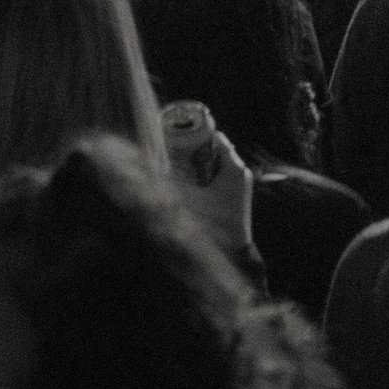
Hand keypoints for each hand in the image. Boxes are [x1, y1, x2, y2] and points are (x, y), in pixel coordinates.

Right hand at [173, 113, 255, 258]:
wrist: (234, 254)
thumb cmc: (214, 226)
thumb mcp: (190, 202)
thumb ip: (171, 185)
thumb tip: (149, 171)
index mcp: (233, 168)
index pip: (216, 139)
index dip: (197, 134)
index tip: (178, 134)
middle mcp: (239, 172)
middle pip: (214, 150)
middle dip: (194, 149)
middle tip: (173, 151)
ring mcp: (239, 184)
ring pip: (216, 164)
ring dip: (198, 163)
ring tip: (177, 165)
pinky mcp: (236, 195)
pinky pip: (219, 177)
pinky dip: (205, 176)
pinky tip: (188, 183)